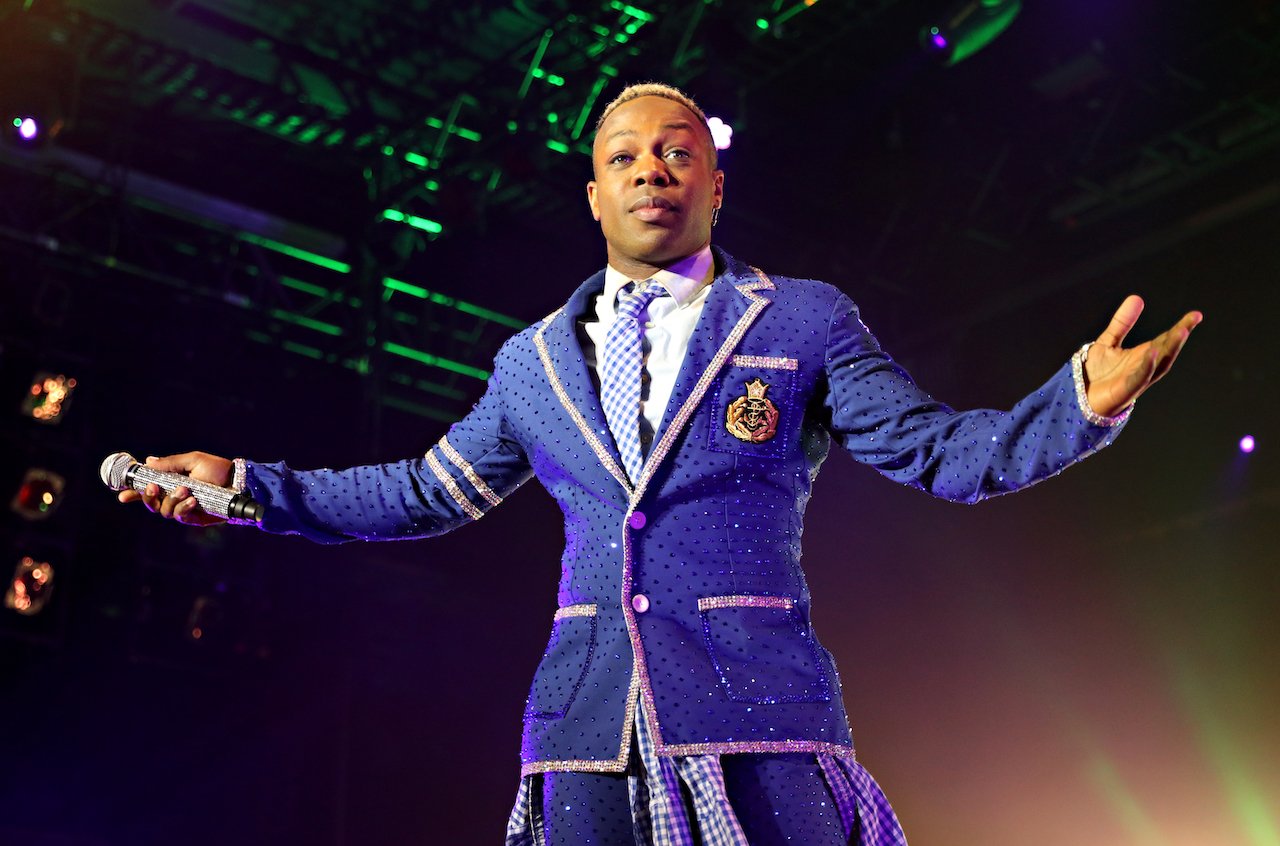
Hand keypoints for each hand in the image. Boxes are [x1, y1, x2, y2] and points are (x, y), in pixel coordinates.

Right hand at [116, 451, 233, 526]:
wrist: (238, 482)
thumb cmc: (217, 469)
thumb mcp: (193, 460)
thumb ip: (171, 463)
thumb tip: (148, 460)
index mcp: (170, 482)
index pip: (146, 489)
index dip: (132, 493)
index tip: (122, 494)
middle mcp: (173, 496)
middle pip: (150, 503)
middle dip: (148, 496)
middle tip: (154, 487)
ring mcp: (182, 508)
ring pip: (163, 511)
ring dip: (170, 500)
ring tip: (185, 490)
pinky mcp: (193, 518)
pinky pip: (180, 516)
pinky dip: (183, 508)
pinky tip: (192, 501)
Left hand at [1084, 295, 1201, 417]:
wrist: (1078, 396)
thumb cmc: (1095, 373)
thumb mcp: (1108, 342)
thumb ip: (1121, 323)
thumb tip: (1137, 298)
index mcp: (1142, 356)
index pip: (1165, 339)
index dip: (1181, 327)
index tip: (1196, 315)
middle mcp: (1144, 367)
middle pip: (1167, 351)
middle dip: (1180, 336)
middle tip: (1193, 319)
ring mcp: (1136, 380)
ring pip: (1159, 365)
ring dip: (1170, 350)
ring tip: (1181, 332)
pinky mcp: (1125, 392)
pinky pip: (1139, 378)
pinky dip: (1147, 366)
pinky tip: (1153, 353)